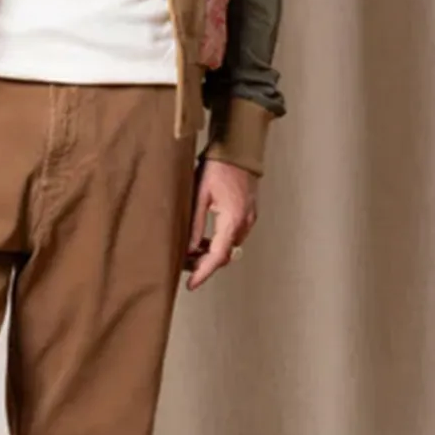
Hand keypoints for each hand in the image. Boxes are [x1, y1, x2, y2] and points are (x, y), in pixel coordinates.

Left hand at [185, 159, 258, 290]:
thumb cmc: (217, 167)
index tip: (191, 284)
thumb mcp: (200, 195)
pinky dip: (221, 242)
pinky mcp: (249, 213)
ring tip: (192, 252)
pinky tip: (206, 239)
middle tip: (186, 267)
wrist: (237, 149)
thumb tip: (189, 248)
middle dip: (206, 264)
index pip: (218, 255)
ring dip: (213, 253)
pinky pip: (235, 236)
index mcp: (232, 219)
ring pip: (230, 246)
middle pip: (225, 255)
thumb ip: (195, 224)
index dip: (203, 272)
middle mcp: (245, 222)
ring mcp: (249, 218)